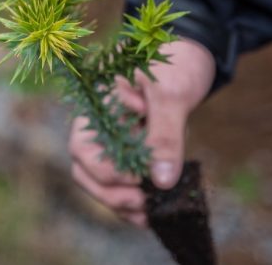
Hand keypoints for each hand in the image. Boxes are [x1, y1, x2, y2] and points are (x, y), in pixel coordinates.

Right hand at [68, 38, 215, 226]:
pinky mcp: (124, 150)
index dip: (110, 170)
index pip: (84, 147)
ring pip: (97, 182)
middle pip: (84, 170)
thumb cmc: (175, 66)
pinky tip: (153, 214)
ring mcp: (107, 138)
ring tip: (151, 215)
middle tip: (147, 203)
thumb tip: (161, 181)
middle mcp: (94, 123)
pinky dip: (131, 202)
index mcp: (94, 104)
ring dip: (121, 204)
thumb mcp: (173, 94)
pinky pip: (117, 183)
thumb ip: (165, 135)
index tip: (143, 178)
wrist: (187, 57)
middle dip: (113, 193)